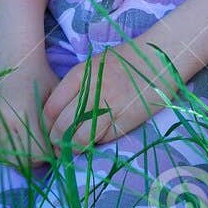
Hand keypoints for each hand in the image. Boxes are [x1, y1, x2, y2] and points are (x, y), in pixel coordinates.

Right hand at [0, 57, 58, 166]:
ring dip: (17, 152)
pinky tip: (9, 127)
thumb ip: (56, 130)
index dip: (48, 153)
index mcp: (21, 113)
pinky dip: (2, 144)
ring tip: (25, 136)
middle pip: (20, 160)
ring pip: (4, 157)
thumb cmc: (40, 78)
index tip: (51, 145)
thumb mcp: (56, 102)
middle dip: (33, 157)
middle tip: (39, 145)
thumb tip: (57, 156)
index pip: (38, 155)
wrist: (13, 59)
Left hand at [43, 41, 178, 149]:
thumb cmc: (126, 61)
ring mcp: (107, 107)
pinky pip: (102, 139)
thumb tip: (60, 112)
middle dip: (57, 141)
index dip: (47, 125)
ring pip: (78, 138)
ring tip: (75, 148)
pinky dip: (96, 143)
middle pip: (61, 126)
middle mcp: (90, 92)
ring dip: (74, 148)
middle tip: (59, 147)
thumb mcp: (94, 66)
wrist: (160, 58)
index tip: (50, 132)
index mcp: (78, 76)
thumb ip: (76, 87)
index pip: (50, 109)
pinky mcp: (125, 121)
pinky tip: (97, 140)